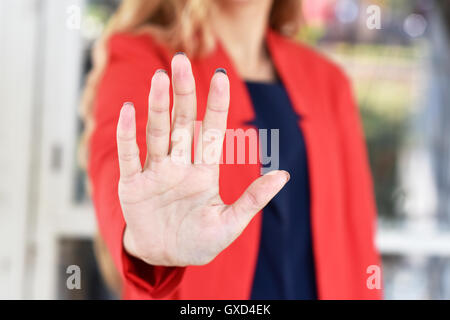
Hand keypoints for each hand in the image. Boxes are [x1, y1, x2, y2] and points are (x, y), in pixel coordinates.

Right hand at [117, 53, 289, 265]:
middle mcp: (180, 166)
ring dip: (158, 106)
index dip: (216, 105)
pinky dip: (128, 135)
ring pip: (157, 133)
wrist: (165, 258)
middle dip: (183, 93)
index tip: (222, 77)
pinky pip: (129, 156)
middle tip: (181, 60)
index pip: (212, 132)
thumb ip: (252, 200)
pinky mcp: (132, 186)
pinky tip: (130, 111)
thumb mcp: (229, 225)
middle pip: (182, 122)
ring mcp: (155, 173)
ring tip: (160, 77)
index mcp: (204, 173)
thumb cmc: (199, 242)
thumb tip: (284, 175)